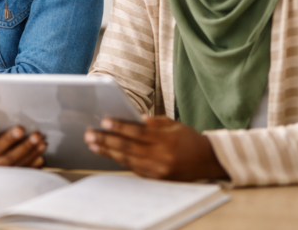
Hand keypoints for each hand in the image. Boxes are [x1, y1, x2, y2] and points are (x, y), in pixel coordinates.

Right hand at [0, 117, 46, 166]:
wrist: (8, 144)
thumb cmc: (1, 127)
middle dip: (10, 139)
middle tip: (20, 130)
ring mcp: (3, 164)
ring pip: (14, 159)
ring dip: (27, 148)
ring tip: (38, 138)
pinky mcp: (17, 170)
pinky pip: (26, 166)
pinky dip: (35, 157)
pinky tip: (41, 147)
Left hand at [84, 116, 228, 180]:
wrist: (208, 162)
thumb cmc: (188, 139)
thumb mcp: (174, 125)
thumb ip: (153, 122)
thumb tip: (132, 118)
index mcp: (167, 141)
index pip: (139, 133)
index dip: (120, 127)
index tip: (104, 122)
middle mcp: (162, 157)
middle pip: (129, 148)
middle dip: (107, 140)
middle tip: (90, 135)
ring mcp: (159, 170)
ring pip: (128, 160)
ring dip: (108, 152)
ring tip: (93, 144)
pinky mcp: (156, 179)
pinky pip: (134, 168)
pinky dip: (119, 160)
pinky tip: (107, 153)